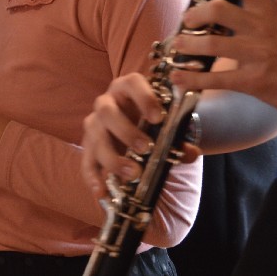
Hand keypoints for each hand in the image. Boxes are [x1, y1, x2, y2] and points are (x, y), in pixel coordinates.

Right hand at [80, 73, 167, 199]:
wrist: (136, 132)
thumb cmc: (151, 124)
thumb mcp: (165, 127)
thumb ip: (178, 139)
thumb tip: (190, 152)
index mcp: (127, 89)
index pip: (132, 83)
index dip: (144, 97)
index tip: (158, 118)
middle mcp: (106, 103)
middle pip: (107, 111)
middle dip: (126, 131)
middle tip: (145, 149)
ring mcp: (94, 125)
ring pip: (94, 137)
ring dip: (113, 157)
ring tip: (132, 174)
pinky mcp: (88, 148)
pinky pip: (86, 162)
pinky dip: (93, 178)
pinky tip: (102, 192)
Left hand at [168, 0, 276, 126]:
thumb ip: (264, 1)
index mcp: (270, 9)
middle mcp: (262, 28)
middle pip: (217, 8)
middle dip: (193, 15)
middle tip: (187, 21)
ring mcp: (258, 55)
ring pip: (210, 44)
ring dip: (186, 45)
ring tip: (179, 46)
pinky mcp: (255, 82)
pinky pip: (216, 79)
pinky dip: (192, 79)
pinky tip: (179, 78)